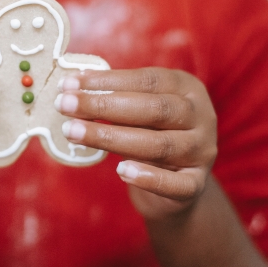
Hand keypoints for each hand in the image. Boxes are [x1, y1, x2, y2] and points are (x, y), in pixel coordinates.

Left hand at [55, 68, 216, 219]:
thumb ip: (117, 97)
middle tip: (64, 105)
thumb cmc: (151, 134)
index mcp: (187, 88)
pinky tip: (121, 171)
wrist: (178, 186)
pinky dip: (149, 178)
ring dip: (112, 138)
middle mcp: (201, 116)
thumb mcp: (140, 110)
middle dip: (104, 106)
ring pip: (159, 145)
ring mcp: (202, 151)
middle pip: (154, 110)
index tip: (69, 84)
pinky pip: (175, 184)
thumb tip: (72, 87)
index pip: (147, 80)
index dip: (107, 80)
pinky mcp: (196, 185)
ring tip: (74, 132)